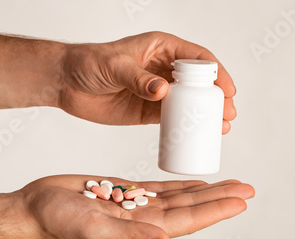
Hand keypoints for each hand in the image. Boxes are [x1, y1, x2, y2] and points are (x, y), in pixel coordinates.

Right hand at [20, 175, 253, 238]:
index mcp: (141, 228)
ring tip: (229, 183)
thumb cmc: (58, 221)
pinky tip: (193, 183)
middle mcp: (144, 218)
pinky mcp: (125, 190)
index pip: (188, 221)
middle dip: (220, 198)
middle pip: (191, 208)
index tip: (241, 201)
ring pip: (179, 197)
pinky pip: (160, 188)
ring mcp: (136, 204)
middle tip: (248, 189)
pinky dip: (180, 185)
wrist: (37, 206)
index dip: (215, 211)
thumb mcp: (94, 230)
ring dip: (205, 191)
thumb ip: (131, 237)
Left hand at [60, 32, 236, 133]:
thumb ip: (138, 78)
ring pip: (189, 102)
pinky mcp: (148, 111)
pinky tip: (199, 133)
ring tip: (221, 128)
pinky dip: (187, 126)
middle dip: (217, 98)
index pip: (197, 58)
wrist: (66, 83)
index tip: (228, 89)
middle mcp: (163, 69)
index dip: (217, 72)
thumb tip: (163, 91)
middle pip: (199, 82)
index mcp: (161, 48)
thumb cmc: (88, 63)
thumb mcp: (114, 65)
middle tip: (228, 114)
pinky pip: (172, 119)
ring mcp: (157, 92)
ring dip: (206, 114)